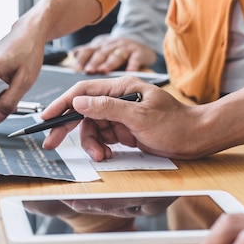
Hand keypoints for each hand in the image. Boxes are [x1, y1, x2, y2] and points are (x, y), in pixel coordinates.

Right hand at [40, 76, 209, 159]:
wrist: (197, 139)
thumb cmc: (175, 124)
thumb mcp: (139, 115)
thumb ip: (107, 107)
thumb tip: (79, 101)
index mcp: (120, 88)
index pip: (83, 91)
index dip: (62, 103)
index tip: (47, 117)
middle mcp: (118, 99)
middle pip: (83, 111)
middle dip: (67, 128)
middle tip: (52, 143)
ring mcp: (120, 115)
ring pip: (92, 129)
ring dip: (91, 144)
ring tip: (100, 156)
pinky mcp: (124, 130)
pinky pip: (103, 138)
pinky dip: (101, 148)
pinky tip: (107, 155)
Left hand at [72, 36, 156, 73]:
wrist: (140, 41)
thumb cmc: (116, 50)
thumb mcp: (100, 49)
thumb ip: (87, 53)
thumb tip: (72, 54)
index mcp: (100, 46)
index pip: (88, 51)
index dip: (82, 59)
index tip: (76, 69)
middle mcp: (111, 45)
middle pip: (101, 53)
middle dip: (94, 62)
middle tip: (88, 70)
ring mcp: (126, 48)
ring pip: (116, 55)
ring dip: (109, 63)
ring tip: (104, 71)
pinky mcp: (140, 52)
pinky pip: (136, 58)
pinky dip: (133, 65)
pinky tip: (129, 72)